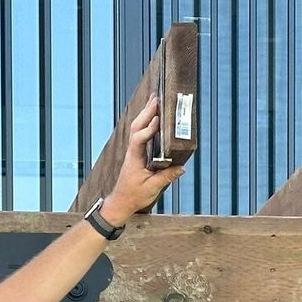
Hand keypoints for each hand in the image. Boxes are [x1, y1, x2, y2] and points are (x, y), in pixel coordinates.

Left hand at [100, 97, 187, 222]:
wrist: (121, 202)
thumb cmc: (133, 196)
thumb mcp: (152, 188)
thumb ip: (166, 176)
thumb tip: (181, 167)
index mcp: (134, 159)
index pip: (139, 139)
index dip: (148, 129)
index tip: (158, 120)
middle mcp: (132, 152)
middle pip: (137, 127)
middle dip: (147, 112)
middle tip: (156, 99)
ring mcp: (132, 152)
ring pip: (136, 128)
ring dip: (145, 114)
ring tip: (154, 101)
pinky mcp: (135, 153)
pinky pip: (139, 133)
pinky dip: (145, 122)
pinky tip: (151, 117)